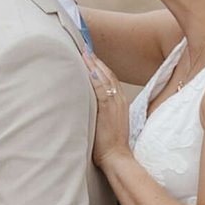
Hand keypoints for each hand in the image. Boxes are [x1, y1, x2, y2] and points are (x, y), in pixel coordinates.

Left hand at [87, 54, 132, 171]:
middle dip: (96, 60)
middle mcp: (119, 99)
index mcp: (120, 101)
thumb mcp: (107, 121)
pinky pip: (101, 88)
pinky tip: (87, 69)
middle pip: (108, 73)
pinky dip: (94, 77)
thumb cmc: (109, 144)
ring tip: (84, 52)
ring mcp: (115, 103)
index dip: (100, 65)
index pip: (110, 77)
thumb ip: (100, 109)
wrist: (116, 157)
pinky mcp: (108, 109)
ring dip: (94, 64)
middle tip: (84, 47)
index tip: (90, 54)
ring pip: (105, 77)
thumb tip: (87, 101)